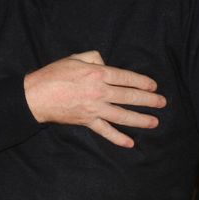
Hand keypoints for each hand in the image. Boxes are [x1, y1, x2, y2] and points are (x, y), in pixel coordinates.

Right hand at [23, 51, 166, 147]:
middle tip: (162, 103)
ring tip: (154, 122)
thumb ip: (93, 57)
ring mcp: (94, 108)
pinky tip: (130, 143)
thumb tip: (106, 63)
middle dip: (148, 100)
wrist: (36, 96)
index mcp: (97, 73)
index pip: (125, 77)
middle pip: (129, 96)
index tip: (153, 86)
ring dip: (140, 119)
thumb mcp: (74, 57)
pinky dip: (118, 138)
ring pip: (122, 115)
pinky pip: (105, 131)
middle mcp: (99, 91)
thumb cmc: (54, 74)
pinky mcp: (87, 121)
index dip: (142, 81)